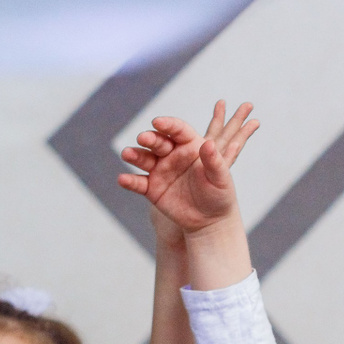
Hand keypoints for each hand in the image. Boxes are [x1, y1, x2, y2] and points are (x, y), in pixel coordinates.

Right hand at [117, 100, 259, 234]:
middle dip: (149, 138)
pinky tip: (122, 179)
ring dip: (134, 155)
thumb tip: (209, 143)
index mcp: (191, 146)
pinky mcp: (151, 188)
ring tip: (127, 154)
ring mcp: (160, 170)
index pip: (178, 130)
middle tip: (143, 138)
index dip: (168, 125)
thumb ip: (215, 161)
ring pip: (143, 159)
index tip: (158, 122)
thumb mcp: (221, 178)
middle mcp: (172, 155)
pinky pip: (138, 183)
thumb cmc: (220, 195)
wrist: (211, 221)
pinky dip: (129, 181)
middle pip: (158, 142)